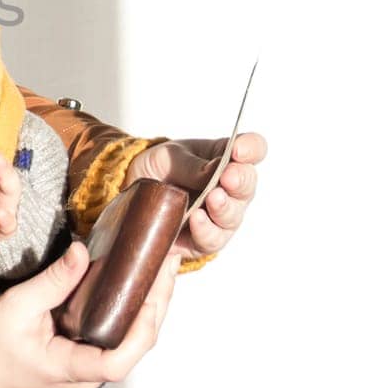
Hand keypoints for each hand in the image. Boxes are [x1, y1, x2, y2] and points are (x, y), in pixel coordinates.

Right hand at [0, 239, 179, 387]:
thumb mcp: (17, 307)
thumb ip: (52, 282)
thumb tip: (82, 251)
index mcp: (70, 368)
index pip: (118, 361)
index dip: (141, 329)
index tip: (150, 293)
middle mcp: (86, 374)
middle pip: (135, 346)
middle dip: (157, 304)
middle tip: (167, 264)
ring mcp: (87, 368)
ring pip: (130, 341)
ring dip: (149, 306)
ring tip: (160, 270)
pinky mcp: (83, 356)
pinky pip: (116, 335)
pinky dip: (130, 310)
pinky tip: (135, 286)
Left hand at [126, 131, 267, 260]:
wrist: (134, 195)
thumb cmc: (160, 170)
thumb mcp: (168, 158)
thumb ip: (191, 164)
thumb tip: (213, 170)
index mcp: (225, 157)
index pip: (252, 149)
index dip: (251, 148)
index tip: (239, 149)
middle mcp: (230, 187)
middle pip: (247, 185)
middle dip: (240, 180)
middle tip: (228, 176)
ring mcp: (221, 215)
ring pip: (234, 215)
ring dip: (224, 207)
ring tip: (213, 198)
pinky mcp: (206, 239)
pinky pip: (212, 239)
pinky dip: (205, 229)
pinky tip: (196, 219)